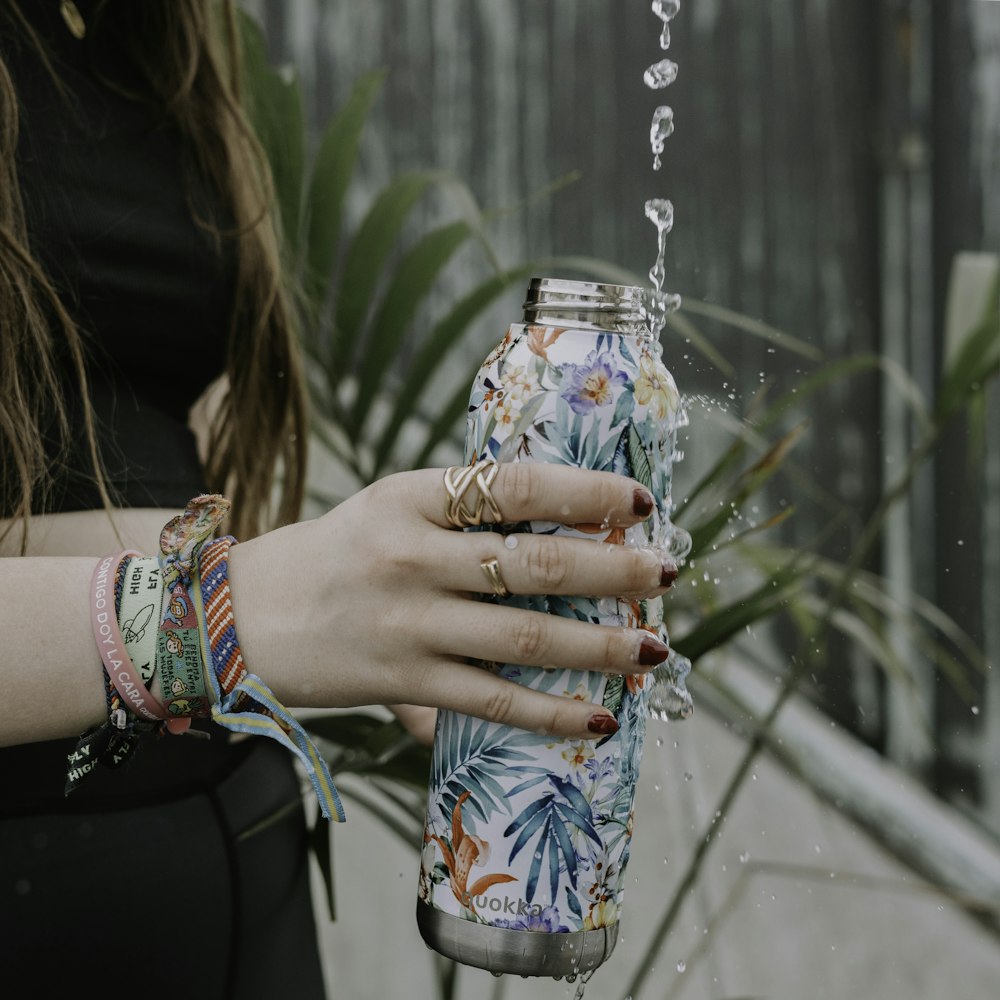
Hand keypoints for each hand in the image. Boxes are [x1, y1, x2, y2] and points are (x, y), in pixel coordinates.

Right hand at [227, 464, 675, 740]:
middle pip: (535, 563)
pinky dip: (548, 712)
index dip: (585, 492)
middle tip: (667, 572)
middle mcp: (412, 554)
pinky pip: (490, 701)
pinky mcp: (401, 681)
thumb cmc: (334, 554)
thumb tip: (559, 526)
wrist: (242, 615)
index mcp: (412, 496)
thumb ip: (463, 514)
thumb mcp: (389, 506)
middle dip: (614, 570)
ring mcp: (408, 621)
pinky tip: (595, 718)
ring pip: (525, 636)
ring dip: (599, 645)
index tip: (638, 502)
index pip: (515, 486)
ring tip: (652, 647)